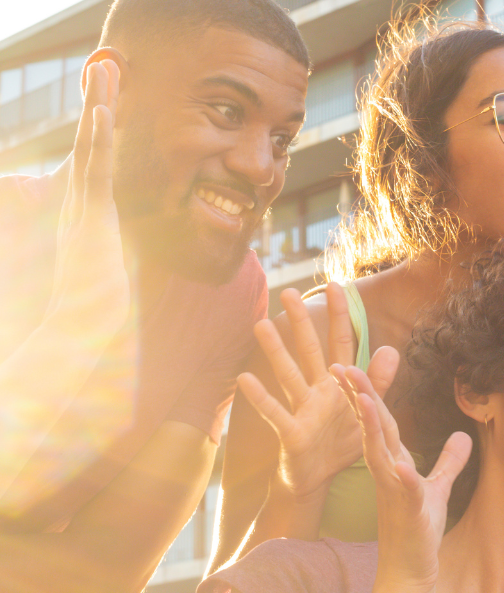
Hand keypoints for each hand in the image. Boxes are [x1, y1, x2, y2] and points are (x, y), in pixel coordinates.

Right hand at [47, 59, 127, 334]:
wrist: (82, 331)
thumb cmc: (99, 307)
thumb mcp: (116, 267)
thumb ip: (121, 249)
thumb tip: (138, 248)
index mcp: (88, 212)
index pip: (98, 159)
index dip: (102, 127)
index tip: (109, 97)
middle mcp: (82, 203)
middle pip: (91, 141)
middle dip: (98, 102)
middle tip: (104, 66)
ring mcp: (84, 207)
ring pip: (92, 145)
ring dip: (99, 106)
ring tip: (105, 70)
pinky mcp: (90, 216)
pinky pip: (96, 169)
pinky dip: (98, 139)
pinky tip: (104, 111)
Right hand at [237, 284, 389, 499]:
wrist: (321, 479)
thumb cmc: (342, 442)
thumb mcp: (367, 412)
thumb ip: (377, 383)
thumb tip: (391, 349)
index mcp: (339, 383)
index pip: (342, 342)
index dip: (340, 315)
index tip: (336, 284)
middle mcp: (318, 390)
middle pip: (310, 350)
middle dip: (300, 321)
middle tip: (288, 291)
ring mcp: (302, 409)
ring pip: (288, 375)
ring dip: (275, 351)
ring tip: (260, 325)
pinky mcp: (292, 432)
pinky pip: (276, 412)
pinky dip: (261, 397)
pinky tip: (245, 378)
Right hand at [337, 365, 470, 592]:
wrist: (410, 570)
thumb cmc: (418, 530)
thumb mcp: (439, 488)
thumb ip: (448, 462)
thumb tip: (462, 436)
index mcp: (393, 463)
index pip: (380, 422)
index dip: (368, 394)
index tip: (350, 368)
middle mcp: (388, 472)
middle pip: (373, 429)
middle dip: (360, 398)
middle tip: (341, 369)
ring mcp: (395, 491)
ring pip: (380, 454)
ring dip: (374, 428)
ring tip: (366, 402)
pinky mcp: (409, 512)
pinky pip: (406, 491)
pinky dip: (405, 477)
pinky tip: (404, 466)